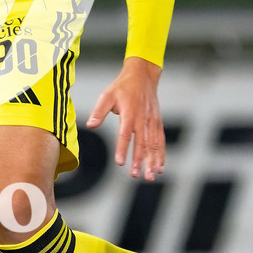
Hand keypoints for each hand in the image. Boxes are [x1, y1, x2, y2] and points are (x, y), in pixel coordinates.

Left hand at [86, 56, 164, 180]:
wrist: (143, 76)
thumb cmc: (122, 87)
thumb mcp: (107, 95)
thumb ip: (99, 111)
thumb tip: (90, 125)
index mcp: (130, 113)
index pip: (125, 134)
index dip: (123, 149)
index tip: (120, 162)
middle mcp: (143, 119)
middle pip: (142, 143)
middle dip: (139, 160)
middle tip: (136, 175)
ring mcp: (152, 121)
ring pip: (154, 144)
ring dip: (152, 161)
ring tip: (150, 176)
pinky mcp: (157, 122)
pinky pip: (160, 141)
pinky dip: (161, 154)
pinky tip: (160, 167)